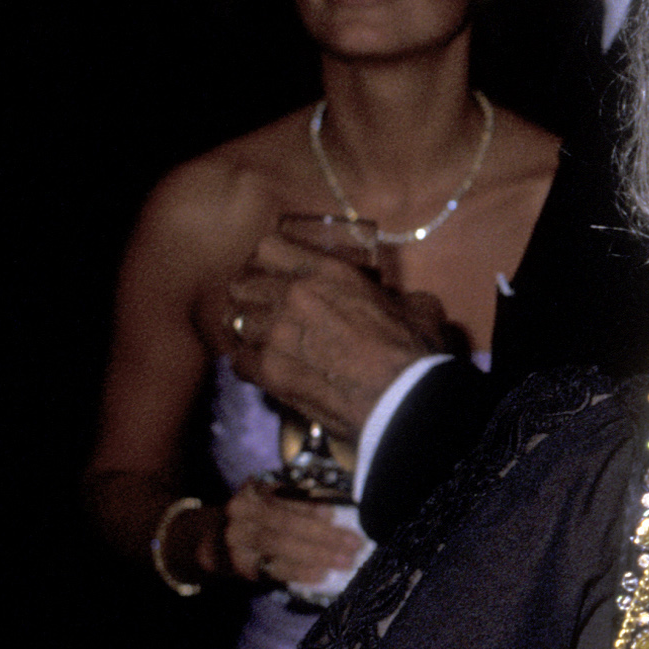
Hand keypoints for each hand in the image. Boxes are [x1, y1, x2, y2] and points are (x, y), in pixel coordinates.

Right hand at [214, 477, 365, 587]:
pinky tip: (321, 575)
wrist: (218, 540)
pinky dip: (299, 572)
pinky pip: (273, 570)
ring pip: (279, 546)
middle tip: (354, 544)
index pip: (285, 496)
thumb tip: (335, 508)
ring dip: (316, 555)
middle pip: (284, 523)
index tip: (336, 513)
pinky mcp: (241, 566)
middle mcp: (242, 513)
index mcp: (254, 490)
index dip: (310, 505)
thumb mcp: (275, 500)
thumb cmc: (262, 517)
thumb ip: (300, 502)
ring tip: (344, 561)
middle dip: (323, 534)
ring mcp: (238, 541)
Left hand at [223, 233, 450, 436]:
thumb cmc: (414, 352)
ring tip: (263, 339)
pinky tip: (265, 367)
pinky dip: (248, 363)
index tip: (278, 271)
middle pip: (241, 283)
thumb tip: (396, 302)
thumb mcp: (417, 307)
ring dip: (246, 329)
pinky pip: (237, 360)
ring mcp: (274, 335)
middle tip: (266, 307)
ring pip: (232, 320)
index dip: (270, 260)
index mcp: (328, 273)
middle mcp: (293, 297)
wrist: (403, 402)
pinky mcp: (269, 372)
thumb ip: (395, 297)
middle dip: (250, 294)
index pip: (269, 247)